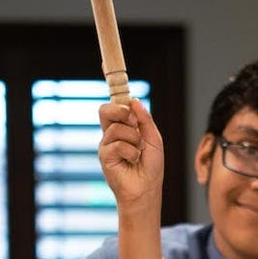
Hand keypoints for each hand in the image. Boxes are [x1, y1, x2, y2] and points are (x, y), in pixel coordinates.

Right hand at [97, 97, 163, 213]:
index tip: (107, 69)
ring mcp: (106, 145)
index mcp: (122, 127)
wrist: (147, 190)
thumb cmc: (151, 166)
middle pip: (106, 110)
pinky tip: (133, 161)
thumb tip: (134, 100)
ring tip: (139, 152)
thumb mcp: (153, 139)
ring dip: (134, 140)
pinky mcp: (104, 157)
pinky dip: (131, 152)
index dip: (113, 93)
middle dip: (121, 112)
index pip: (113, 105)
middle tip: (134, 123)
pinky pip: (118, 145)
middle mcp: (111, 134)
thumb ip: (145, 120)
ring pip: (117, 128)